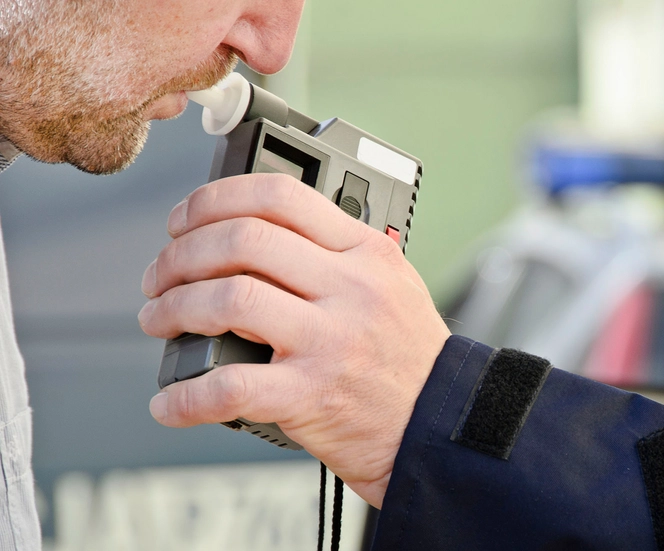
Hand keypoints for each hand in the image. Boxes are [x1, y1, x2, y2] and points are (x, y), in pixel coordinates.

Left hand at [139, 173, 451, 507]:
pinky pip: (230, 387)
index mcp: (367, 253)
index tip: (186, 219)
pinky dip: (186, 396)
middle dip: (181, 253)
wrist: (439, 425)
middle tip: (162, 274)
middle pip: (243, 241)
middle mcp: (350, 289)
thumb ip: (335, 254)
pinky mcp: (312, 395)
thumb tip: (251, 235)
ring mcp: (331, 341)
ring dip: (174, 307)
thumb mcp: (391, 284)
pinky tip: (171, 401)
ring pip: (228, 300)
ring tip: (161, 319)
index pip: (281, 198)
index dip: (216, 199)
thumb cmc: (410, 357)